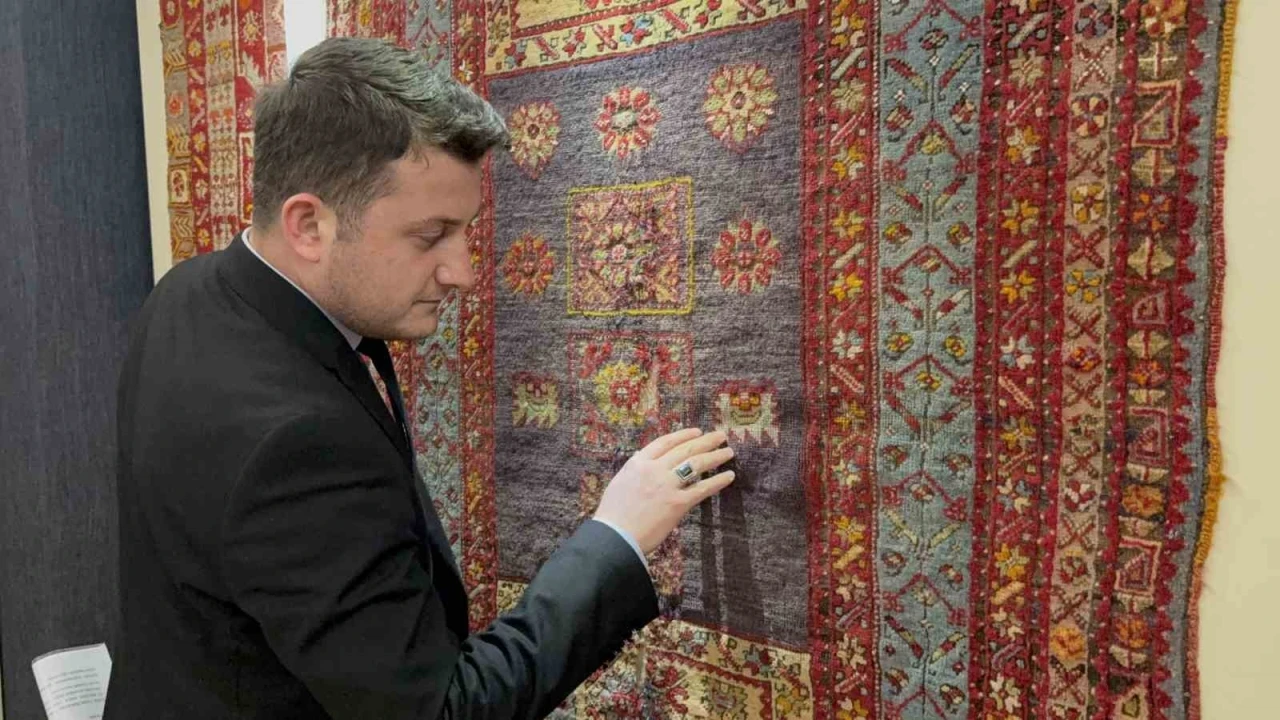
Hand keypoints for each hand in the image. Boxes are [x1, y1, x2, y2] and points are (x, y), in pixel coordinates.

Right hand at [593, 428, 735, 554]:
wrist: (615, 537)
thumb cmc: (613, 514)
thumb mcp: (620, 482)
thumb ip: (634, 470)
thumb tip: (642, 459)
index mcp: (638, 463)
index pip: (666, 442)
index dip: (684, 435)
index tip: (697, 432)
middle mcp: (654, 469)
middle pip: (685, 449)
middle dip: (706, 441)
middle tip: (721, 436)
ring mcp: (667, 486)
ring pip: (696, 464)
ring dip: (715, 456)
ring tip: (728, 452)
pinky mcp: (677, 504)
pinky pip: (702, 489)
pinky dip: (717, 481)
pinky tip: (728, 476)